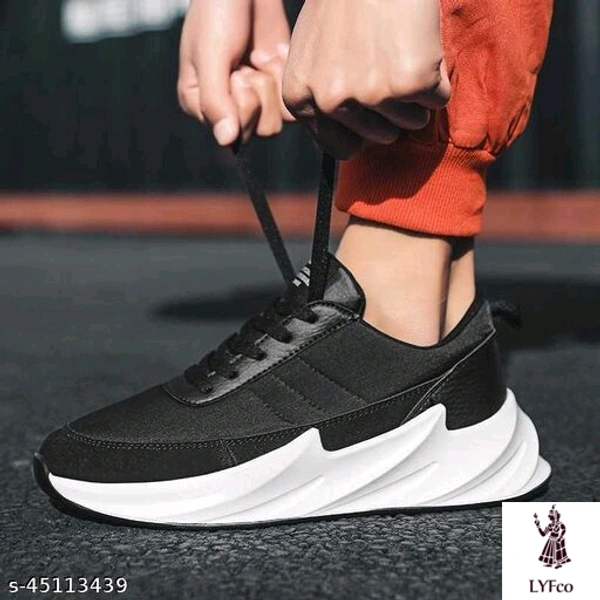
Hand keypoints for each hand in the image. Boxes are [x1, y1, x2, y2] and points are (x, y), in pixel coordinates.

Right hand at [178, 0, 291, 145]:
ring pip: (274, 125)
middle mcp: (226, 110)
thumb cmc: (217, 13)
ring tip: (258, 60)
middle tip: (246, 65)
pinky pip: (290, 109)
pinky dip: (284, 80)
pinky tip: (273, 58)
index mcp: (199, 106)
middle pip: (255, 132)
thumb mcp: (210, 55)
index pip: (231, 134)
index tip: (234, 72)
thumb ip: (215, 101)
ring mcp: (253, 101)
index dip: (241, 104)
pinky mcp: (275, 89)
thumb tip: (226, 141)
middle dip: (257, 95)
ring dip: (271, 87)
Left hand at [282, 0, 450, 158]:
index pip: (341, 148)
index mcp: (301, 100)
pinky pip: (438, 99)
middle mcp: (330, 103)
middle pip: (381, 137)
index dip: (364, 130)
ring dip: (416, 93)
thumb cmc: (343, 2)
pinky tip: (420, 45)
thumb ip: (320, 98)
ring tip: (401, 51)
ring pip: (411, 122)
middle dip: (393, 109)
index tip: (372, 106)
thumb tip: (346, 141)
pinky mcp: (409, 82)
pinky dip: (438, 77)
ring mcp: (370, 95)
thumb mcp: (311, 54)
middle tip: (389, 64)